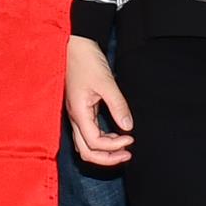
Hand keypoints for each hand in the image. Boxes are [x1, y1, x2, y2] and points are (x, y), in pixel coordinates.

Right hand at [67, 37, 132, 164]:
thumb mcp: (106, 82)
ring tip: (123, 147)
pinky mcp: (81, 110)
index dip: (113, 146)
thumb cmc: (87, 61)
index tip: (130, 138)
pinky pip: (88, 134)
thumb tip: (128, 127)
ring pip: (85, 145)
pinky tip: (114, 134)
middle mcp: (75, 118)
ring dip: (104, 151)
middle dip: (107, 158)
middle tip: (127, 154)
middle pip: (86, 152)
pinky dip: (102, 140)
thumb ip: (118, 105)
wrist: (75, 46)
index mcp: (78, 112)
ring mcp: (76, 115)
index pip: (94, 143)